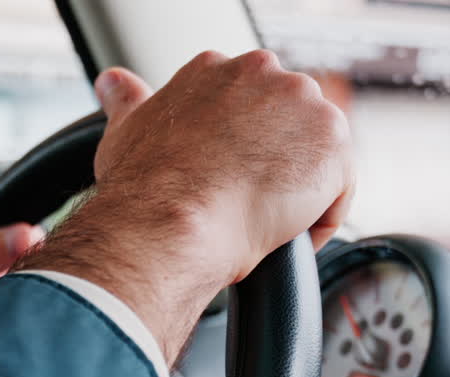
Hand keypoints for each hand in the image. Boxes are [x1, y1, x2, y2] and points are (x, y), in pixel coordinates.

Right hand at [16, 50, 353, 363]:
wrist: (170, 223)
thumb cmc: (144, 186)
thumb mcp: (126, 130)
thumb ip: (125, 100)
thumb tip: (112, 83)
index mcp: (216, 69)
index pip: (247, 105)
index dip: (238, 149)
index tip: (222, 178)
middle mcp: (262, 72)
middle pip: (286, 124)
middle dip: (271, 164)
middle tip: (243, 204)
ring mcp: (302, 103)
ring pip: (314, 155)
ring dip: (296, 191)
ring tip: (261, 222)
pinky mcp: (333, 143)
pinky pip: (338, 188)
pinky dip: (317, 219)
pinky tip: (283, 235)